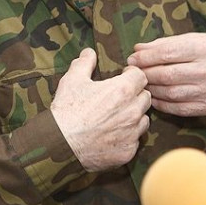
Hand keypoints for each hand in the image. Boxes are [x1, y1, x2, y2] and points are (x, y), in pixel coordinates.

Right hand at [51, 48, 151, 171]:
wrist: (60, 144)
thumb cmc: (66, 109)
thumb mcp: (73, 79)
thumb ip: (84, 62)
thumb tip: (89, 52)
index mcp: (122, 90)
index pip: (141, 76)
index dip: (132, 74)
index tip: (124, 76)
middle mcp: (132, 111)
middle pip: (146, 97)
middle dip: (135, 94)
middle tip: (120, 96)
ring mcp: (131, 133)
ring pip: (144, 119)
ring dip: (134, 115)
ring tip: (118, 115)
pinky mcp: (128, 151)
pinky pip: (135, 140)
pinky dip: (128, 136)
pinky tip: (113, 133)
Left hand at [126, 33, 205, 116]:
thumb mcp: (198, 38)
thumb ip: (168, 44)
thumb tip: (139, 49)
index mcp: (205, 48)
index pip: (168, 53)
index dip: (146, 57)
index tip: (133, 58)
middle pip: (168, 74)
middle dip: (145, 73)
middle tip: (132, 72)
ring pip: (172, 93)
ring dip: (151, 89)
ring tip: (141, 84)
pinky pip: (181, 109)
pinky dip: (163, 105)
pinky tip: (154, 98)